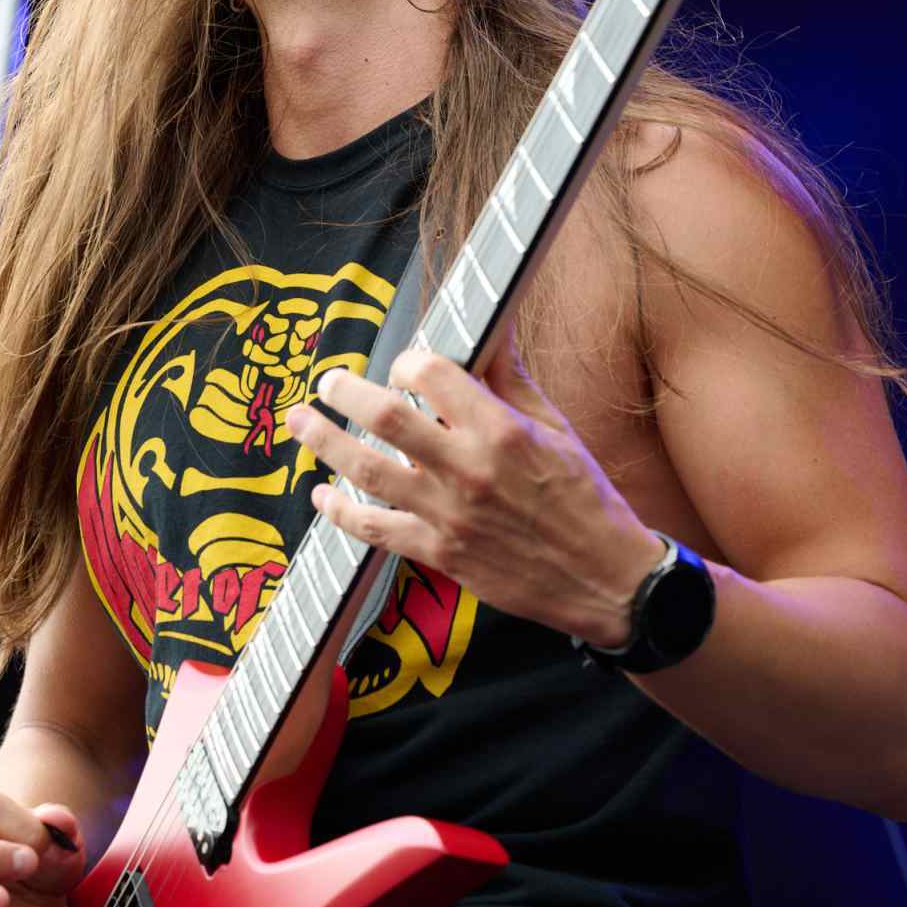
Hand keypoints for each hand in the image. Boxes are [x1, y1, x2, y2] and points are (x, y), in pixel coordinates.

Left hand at [285, 335, 662, 646]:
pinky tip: (322, 494)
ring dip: (324, 442)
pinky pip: (375, 529)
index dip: (409, 360)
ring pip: (368, 470)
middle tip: (328, 382)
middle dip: (346, 392)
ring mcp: (450, 514)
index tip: (404, 364)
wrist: (605, 579)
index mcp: (503, 430)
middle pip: (387, 417)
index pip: (435, 374)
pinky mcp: (440, 554)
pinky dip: (340, 511)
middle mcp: (470, 469)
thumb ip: (511, 379)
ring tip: (300, 421)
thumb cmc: (585, 498)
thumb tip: (492, 328)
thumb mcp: (556, 428)